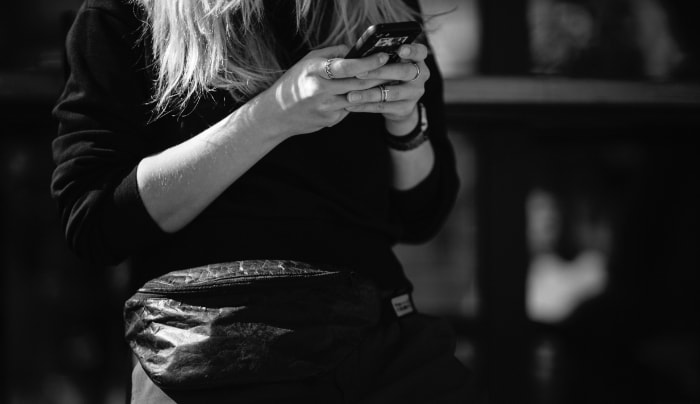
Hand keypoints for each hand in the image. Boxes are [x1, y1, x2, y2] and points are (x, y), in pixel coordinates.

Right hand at [251, 45, 387, 139]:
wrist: (277, 114)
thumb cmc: (294, 82)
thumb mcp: (308, 61)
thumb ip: (333, 53)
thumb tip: (356, 49)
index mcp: (315, 72)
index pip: (348, 67)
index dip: (368, 62)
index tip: (384, 56)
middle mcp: (321, 91)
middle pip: (358, 84)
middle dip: (379, 76)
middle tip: (395, 69)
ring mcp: (327, 108)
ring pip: (358, 98)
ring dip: (373, 90)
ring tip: (385, 80)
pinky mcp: (331, 121)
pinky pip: (349, 108)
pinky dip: (356, 100)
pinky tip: (361, 95)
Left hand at [343, 43, 429, 130]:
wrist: (399, 103)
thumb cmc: (389, 74)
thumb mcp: (391, 63)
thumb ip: (382, 57)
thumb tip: (360, 53)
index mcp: (417, 59)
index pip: (420, 51)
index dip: (411, 50)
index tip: (400, 50)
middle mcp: (420, 76)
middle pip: (404, 71)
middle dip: (381, 72)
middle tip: (359, 73)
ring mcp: (414, 93)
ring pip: (392, 93)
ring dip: (369, 94)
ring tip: (350, 95)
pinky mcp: (405, 108)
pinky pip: (383, 107)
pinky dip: (365, 106)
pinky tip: (351, 105)